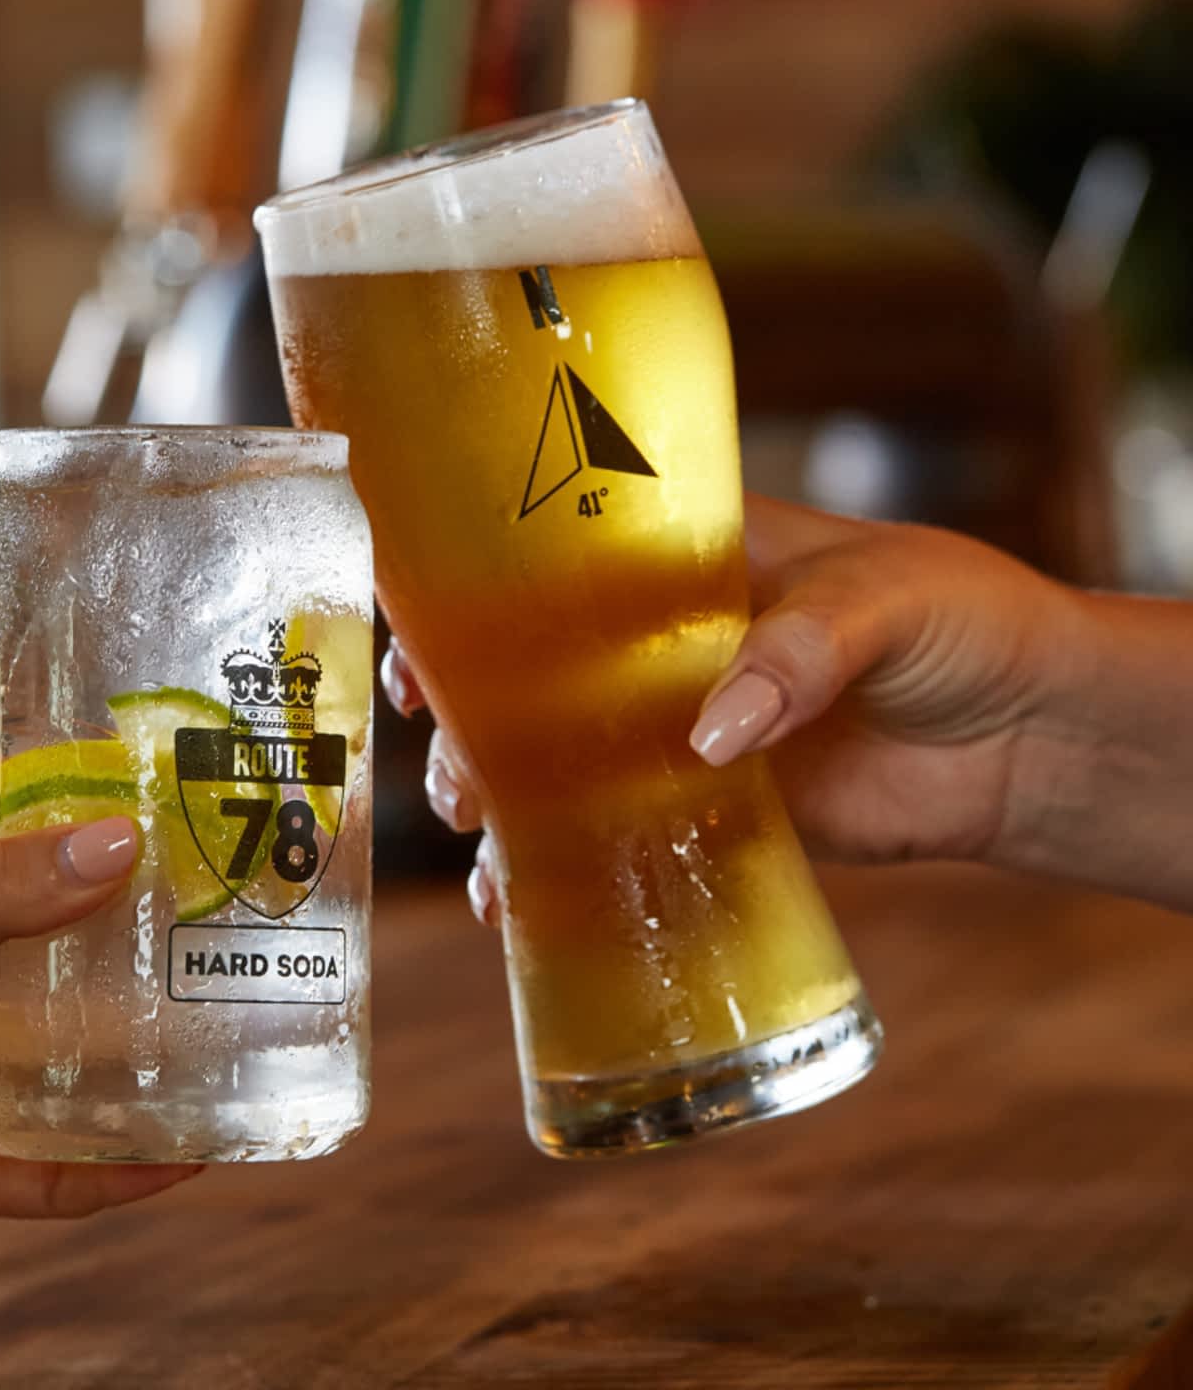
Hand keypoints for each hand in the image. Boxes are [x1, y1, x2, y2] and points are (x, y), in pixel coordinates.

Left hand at [0, 805, 198, 1270]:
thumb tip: (116, 845)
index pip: (27, 836)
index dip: (101, 822)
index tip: (187, 809)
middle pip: (69, 949)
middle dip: (145, 943)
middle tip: (238, 926)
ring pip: (73, 1057)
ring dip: (145, 1056)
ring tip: (237, 1037)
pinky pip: (50, 1162)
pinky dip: (114, 1165)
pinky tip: (185, 1156)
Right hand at [387, 494, 1103, 923]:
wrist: (1033, 737)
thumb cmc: (965, 623)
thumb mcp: (884, 599)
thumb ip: (798, 649)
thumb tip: (710, 733)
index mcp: (693, 560)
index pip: (557, 556)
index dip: (477, 587)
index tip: (420, 622)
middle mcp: (667, 644)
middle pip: (532, 667)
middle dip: (468, 703)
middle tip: (442, 740)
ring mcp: (682, 729)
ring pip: (557, 757)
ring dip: (498, 787)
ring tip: (475, 817)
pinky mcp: (712, 810)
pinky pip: (617, 833)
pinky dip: (560, 865)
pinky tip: (513, 897)